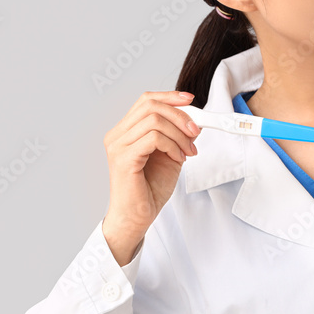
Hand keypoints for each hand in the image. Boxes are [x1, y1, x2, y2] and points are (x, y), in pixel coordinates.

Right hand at [101, 91, 200, 264]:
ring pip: (155, 121)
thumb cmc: (149, 189)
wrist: (137, 217)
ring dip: (179, 134)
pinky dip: (172, 145)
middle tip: (195, 132)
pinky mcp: (124, 158)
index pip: (146, 100)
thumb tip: (195, 120)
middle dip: (180, 115)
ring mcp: (118, 146)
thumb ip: (178, 136)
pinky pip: (153, 138)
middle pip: (151, 106)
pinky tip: (178, 158)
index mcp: (125, 131)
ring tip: (188, 151)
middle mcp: (117, 135)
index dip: (169, 96)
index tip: (190, 100)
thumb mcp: (171, 155)